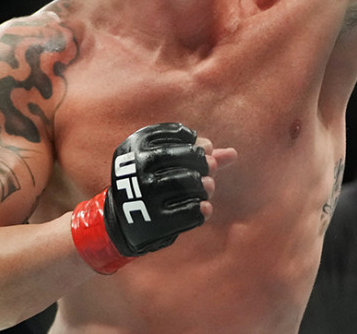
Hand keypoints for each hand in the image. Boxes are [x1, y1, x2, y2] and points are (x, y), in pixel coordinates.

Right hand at [71, 123, 231, 273]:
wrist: (123, 221)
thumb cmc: (152, 182)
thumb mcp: (166, 164)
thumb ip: (199, 156)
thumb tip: (234, 154)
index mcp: (135, 147)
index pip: (173, 134)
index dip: (193, 139)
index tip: (203, 146)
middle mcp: (135, 169)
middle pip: (181, 157)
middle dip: (201, 160)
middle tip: (210, 167)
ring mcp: (143, 195)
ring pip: (186, 182)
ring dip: (204, 185)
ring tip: (208, 186)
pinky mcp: (153, 221)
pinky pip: (188, 212)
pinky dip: (201, 209)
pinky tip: (205, 207)